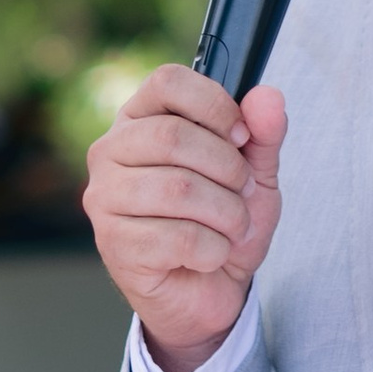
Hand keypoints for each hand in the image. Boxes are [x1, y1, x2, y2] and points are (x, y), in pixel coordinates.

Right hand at [82, 64, 286, 371]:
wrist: (213, 290)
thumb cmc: (223, 221)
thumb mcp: (254, 173)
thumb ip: (263, 133)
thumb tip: (267, 97)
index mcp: (140, 120)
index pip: (166, 81)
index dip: (214, 105)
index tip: (241, 136)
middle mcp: (110, 152)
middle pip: (173, 137)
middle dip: (228, 169)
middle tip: (242, 193)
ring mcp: (105, 199)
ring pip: (179, 189)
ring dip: (227, 214)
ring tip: (232, 227)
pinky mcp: (115, 245)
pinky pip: (180, 237)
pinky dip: (214, 250)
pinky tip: (209, 255)